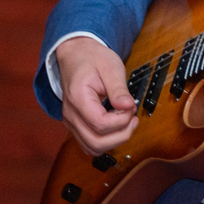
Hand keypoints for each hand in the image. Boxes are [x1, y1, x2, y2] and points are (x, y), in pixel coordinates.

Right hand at [56, 36, 138, 155]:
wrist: (76, 55)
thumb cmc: (92, 58)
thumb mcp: (110, 67)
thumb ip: (119, 88)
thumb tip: (128, 106)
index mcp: (78, 98)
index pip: (100, 124)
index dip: (121, 120)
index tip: (131, 106)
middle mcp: (71, 115)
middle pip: (95, 142)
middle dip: (121, 135)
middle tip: (133, 118)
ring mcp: (71, 122)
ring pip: (92, 148)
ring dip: (114, 140)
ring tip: (127, 122)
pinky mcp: (75, 125)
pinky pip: (90, 144)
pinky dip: (106, 141)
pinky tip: (116, 126)